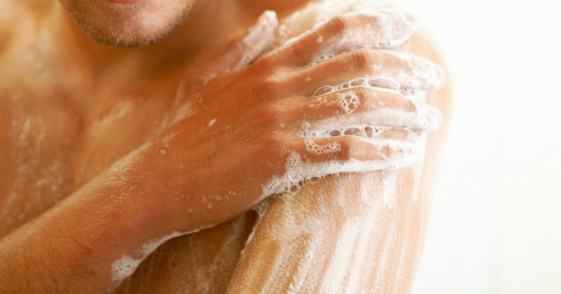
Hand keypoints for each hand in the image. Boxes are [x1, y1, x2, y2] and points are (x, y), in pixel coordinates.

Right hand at [128, 10, 444, 232]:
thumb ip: (241, 47)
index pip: (333, 33)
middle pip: (359, 65)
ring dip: (404, 111)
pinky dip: (380, 152)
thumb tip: (272, 20)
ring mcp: (281, 122)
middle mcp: (278, 87)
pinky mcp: (282, 160)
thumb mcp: (205, 80)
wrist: (158, 182)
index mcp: (265, 66)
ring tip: (430, 119)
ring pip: (360, 106)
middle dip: (405, 68)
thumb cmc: (182, 135)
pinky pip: (345, 151)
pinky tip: (403, 155)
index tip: (409, 26)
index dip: (378, 25)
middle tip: (432, 79)